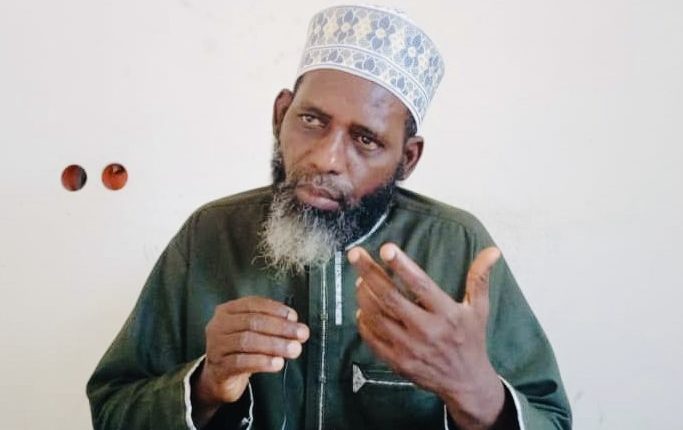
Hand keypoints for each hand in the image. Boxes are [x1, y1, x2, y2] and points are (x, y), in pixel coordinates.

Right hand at [192, 296, 309, 425]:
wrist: (218, 377)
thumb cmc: (239, 350)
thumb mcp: (252, 332)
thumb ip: (271, 326)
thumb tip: (296, 326)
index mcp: (227, 311)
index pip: (253, 304)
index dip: (276, 309)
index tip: (294, 317)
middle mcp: (219, 325)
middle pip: (252, 322)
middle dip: (280, 327)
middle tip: (300, 334)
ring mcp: (216, 346)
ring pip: (247, 341)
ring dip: (275, 344)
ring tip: (294, 349)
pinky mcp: (219, 367)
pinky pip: (241, 362)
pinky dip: (262, 362)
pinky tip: (277, 363)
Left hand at [348, 243, 504, 428]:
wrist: (466, 382)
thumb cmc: (471, 340)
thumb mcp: (479, 309)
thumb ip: (480, 278)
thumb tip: (492, 251)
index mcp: (446, 314)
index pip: (420, 285)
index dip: (402, 266)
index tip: (386, 248)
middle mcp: (426, 330)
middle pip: (390, 297)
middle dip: (369, 273)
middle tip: (354, 254)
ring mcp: (409, 347)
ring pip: (377, 316)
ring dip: (363, 294)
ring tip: (359, 278)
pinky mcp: (397, 361)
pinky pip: (372, 337)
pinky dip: (363, 320)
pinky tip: (362, 307)